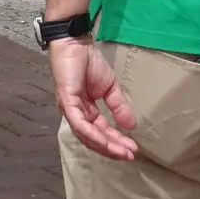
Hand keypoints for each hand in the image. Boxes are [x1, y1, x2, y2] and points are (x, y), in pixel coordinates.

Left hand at [49, 37, 137, 160]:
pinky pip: (79, 124)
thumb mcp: (110, 88)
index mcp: (85, 110)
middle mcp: (76, 113)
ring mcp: (70, 109)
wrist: (76, 43)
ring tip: (122, 151)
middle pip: (93, 138)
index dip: (116, 142)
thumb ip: (118, 107)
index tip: (132, 149)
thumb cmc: (88, 61)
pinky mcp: (67, 102)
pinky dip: (92, 134)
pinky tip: (105, 141)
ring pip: (86, 135)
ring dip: (105, 145)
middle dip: (112, 148)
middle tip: (130, 155)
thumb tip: (131, 125)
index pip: (100, 132)